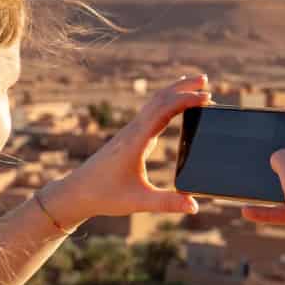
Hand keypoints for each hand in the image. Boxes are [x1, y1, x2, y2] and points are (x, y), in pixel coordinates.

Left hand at [50, 73, 211, 221]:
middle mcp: (133, 131)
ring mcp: (130, 132)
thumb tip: (195, 206)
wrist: (77, 192)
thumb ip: (167, 203)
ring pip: (154, 103)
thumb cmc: (105, 195)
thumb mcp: (139, 201)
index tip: (207, 98)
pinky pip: (150, 113)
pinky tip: (173, 108)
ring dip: (174, 92)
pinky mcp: (129, 137)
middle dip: (182, 87)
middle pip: (159, 99)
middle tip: (205, 79)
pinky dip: (165, 103)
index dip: (186, 100)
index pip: (164, 110)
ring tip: (194, 86)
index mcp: (136, 140)